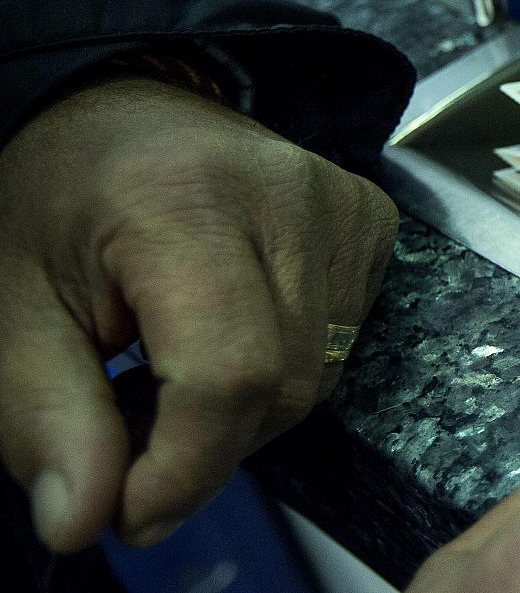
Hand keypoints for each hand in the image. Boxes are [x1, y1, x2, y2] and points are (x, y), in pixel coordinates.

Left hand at [0, 76, 397, 550]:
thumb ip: (45, 416)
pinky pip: (346, 339)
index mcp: (184, 201)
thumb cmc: (58, 200)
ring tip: (174, 373)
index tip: (127, 513)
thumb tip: (83, 522)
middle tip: (130, 438)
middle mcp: (288, 194)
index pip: (229, 371)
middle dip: (206, 447)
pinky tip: (234, 331)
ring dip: (245, 412)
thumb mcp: (10, 306)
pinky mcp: (373, 218)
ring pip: (320, 374)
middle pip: (282, 384)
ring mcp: (344, 204)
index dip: (186, 466)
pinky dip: (286, 367)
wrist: (124, 108)